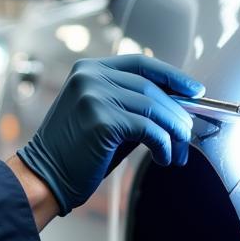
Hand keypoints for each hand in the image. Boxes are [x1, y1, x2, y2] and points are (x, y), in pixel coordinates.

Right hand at [17, 55, 203, 215]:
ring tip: (178, 152)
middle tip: (188, 136)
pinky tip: (163, 159)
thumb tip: (176, 107)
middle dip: (177, 114)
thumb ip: (132, 104)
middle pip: (151, 87)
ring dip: (174, 132)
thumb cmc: (76, 153)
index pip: (141, 63)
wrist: (44, 177)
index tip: (195, 91)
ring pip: (154, 108)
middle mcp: (90, 77)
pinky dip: (163, 145)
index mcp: (89, 69)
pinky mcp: (102, 120)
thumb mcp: (104, 117)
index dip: (172, 76)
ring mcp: (94, 96)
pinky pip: (149, 129)